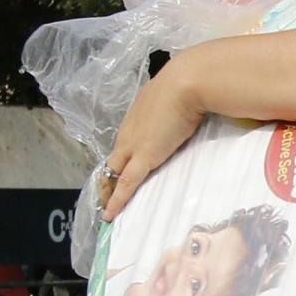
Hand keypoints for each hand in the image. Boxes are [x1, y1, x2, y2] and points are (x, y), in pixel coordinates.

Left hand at [100, 45, 222, 218]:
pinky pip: (126, 183)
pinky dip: (117, 201)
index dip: (122, 157)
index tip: (121, 168)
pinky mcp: (143, 157)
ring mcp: (133, 144)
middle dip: (108, 178)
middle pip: (113, 159)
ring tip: (106, 207)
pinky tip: (110, 215)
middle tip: (105, 194)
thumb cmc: (189, 83)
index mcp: (138, 114)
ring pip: (113, 173)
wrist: (189, 81)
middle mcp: (130, 130)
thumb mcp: (178, 94)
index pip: (125, 141)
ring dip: (108, 191)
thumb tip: (191, 107)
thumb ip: (178, 105)